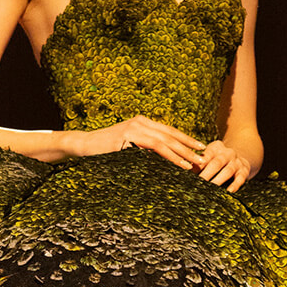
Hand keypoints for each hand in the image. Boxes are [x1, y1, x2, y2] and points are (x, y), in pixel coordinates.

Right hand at [64, 115, 205, 171]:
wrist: (83, 145)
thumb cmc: (104, 149)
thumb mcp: (127, 146)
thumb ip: (142, 148)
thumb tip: (159, 159)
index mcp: (142, 122)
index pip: (168, 130)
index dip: (185, 139)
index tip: (199, 147)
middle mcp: (140, 122)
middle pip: (170, 135)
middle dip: (188, 147)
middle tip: (203, 157)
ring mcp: (134, 129)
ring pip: (164, 141)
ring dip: (181, 153)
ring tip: (193, 164)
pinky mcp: (129, 138)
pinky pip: (153, 148)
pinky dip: (168, 156)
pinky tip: (178, 164)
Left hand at [191, 140, 251, 191]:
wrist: (240, 157)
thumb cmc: (217, 160)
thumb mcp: (209, 157)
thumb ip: (198, 163)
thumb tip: (182, 171)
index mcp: (216, 148)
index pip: (206, 155)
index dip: (198, 163)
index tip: (189, 172)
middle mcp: (227, 153)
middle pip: (216, 163)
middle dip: (206, 174)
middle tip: (196, 184)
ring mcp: (237, 162)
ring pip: (227, 171)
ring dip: (218, 180)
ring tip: (209, 189)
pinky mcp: (244, 171)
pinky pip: (240, 178)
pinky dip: (235, 185)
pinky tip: (229, 191)